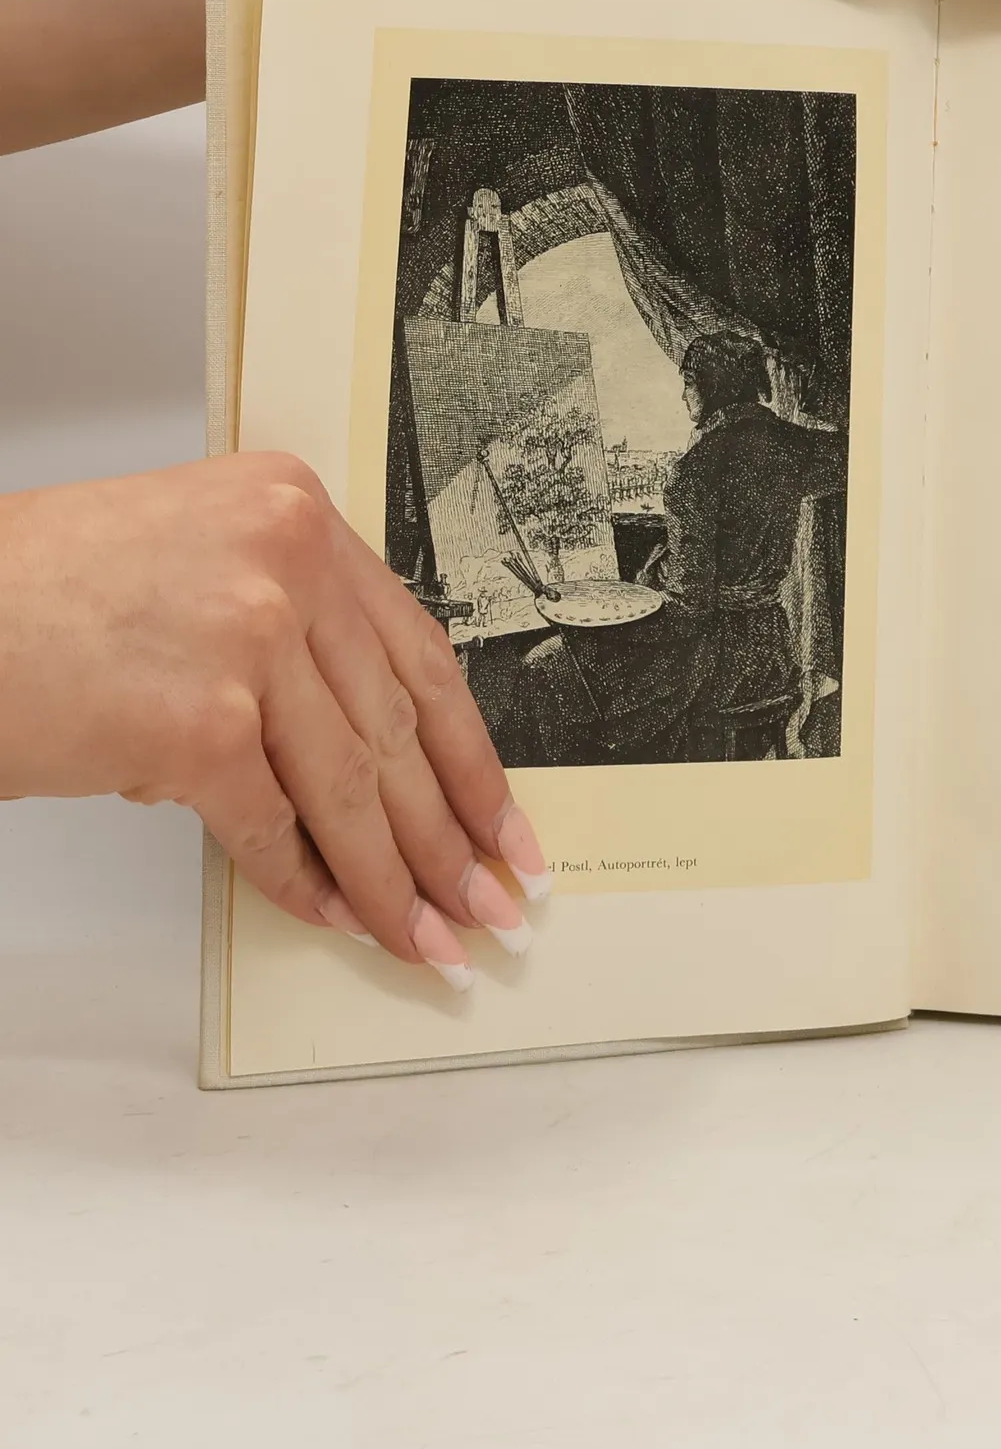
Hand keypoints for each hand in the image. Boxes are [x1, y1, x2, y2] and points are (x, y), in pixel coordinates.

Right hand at [0, 452, 549, 987]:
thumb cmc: (43, 594)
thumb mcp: (200, 565)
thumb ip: (293, 629)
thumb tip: (372, 757)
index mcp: (298, 511)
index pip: (420, 654)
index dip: (472, 754)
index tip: (506, 824)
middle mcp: (287, 561)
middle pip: (399, 727)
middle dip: (453, 835)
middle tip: (494, 901)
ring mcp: (247, 640)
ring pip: (353, 787)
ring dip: (397, 879)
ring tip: (436, 937)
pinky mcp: (197, 722)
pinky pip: (274, 826)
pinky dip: (305, 883)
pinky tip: (338, 918)